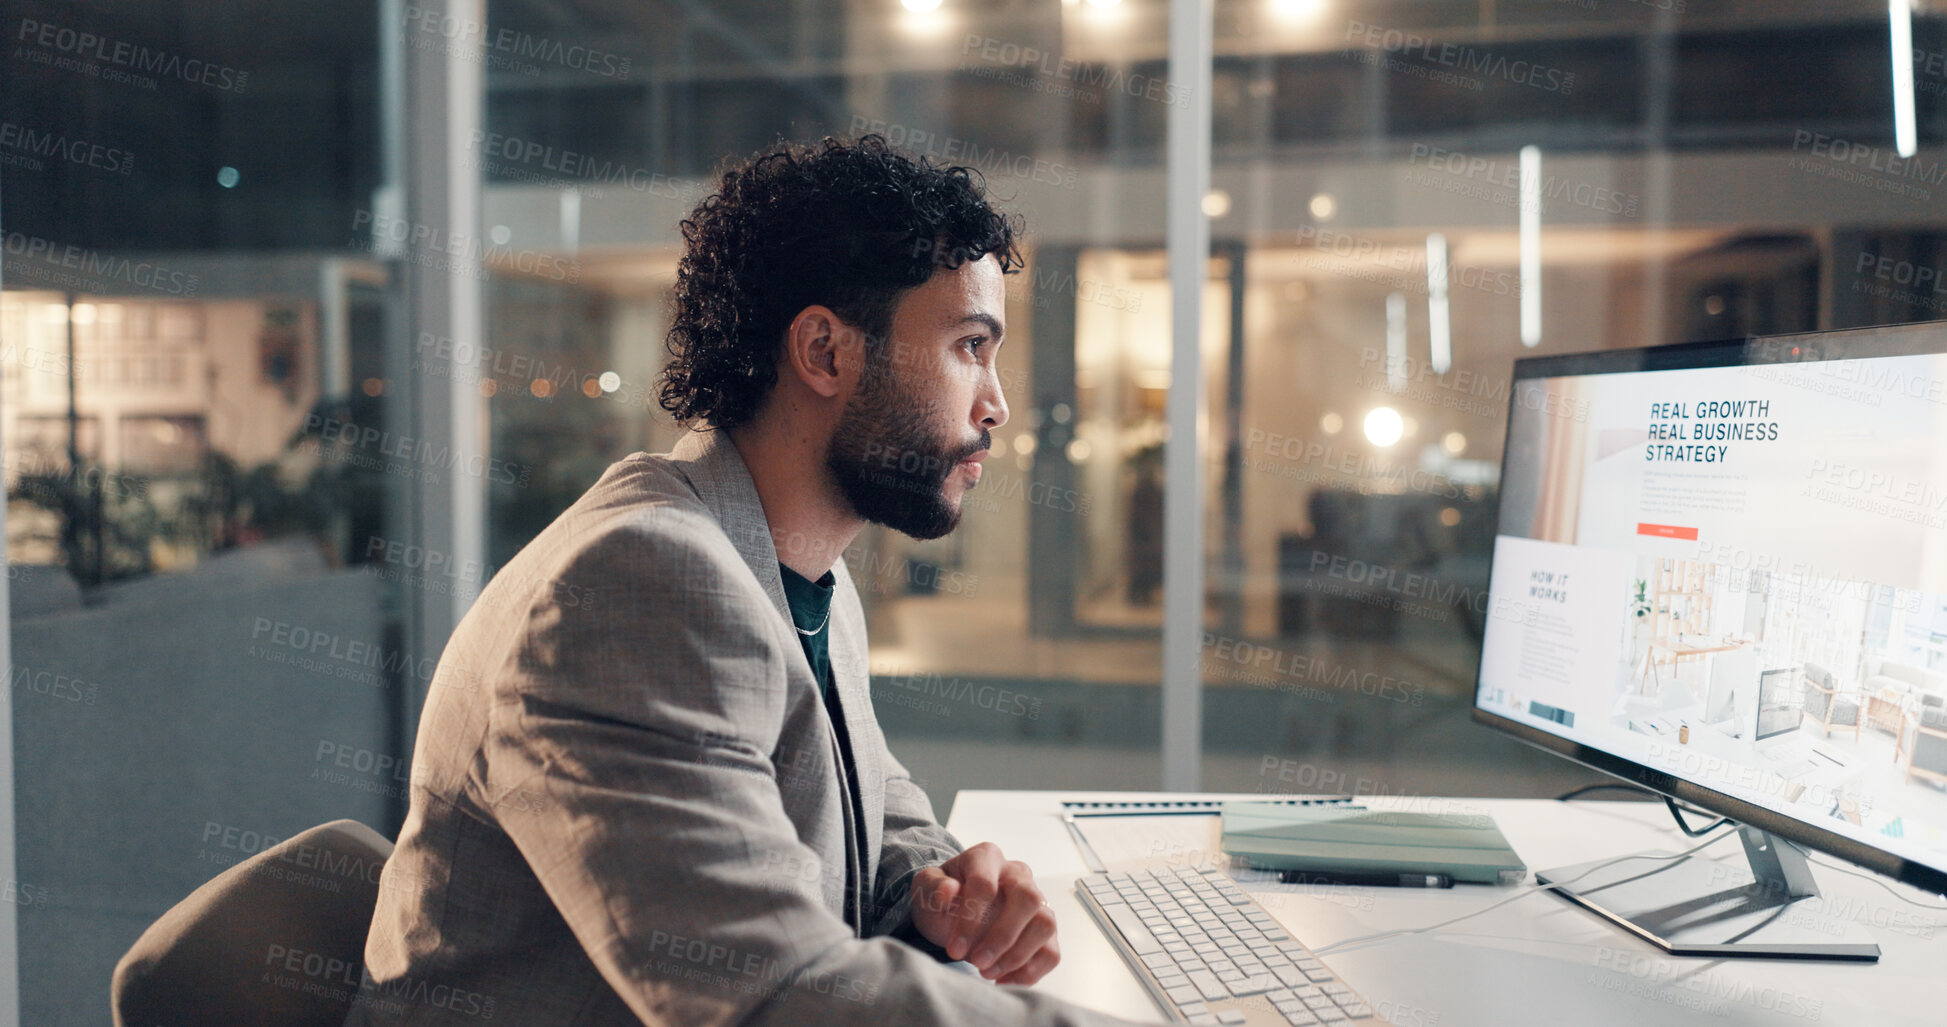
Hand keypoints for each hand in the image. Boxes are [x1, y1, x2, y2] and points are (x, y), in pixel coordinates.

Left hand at [908, 842, 1059, 984]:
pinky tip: (1002, 980)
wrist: (951, 912)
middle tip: (977, 962)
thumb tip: (948, 890)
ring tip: (987, 972)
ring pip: (1045, 924)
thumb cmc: (941, 898)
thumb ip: (933, 886)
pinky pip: (1051, 952)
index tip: (954, 948)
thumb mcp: (926, 890)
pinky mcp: (1044, 930)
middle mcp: (1017, 874)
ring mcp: (1037, 901)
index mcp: (986, 857)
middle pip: (1028, 899)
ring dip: (1017, 955)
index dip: (970, 920)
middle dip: (1002, 937)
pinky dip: (1030, 972)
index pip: (986, 885)